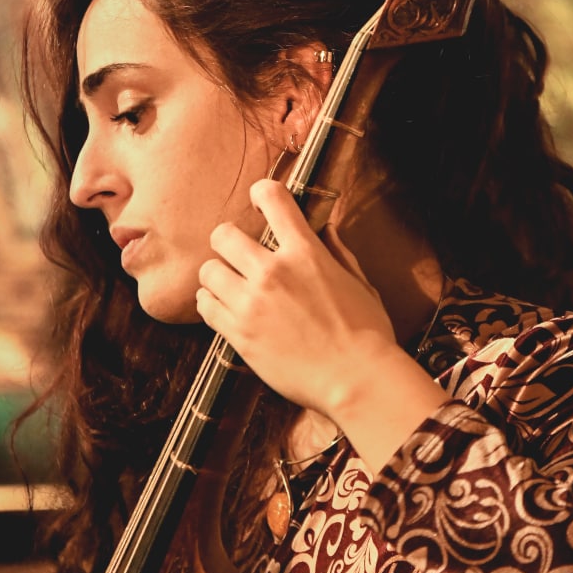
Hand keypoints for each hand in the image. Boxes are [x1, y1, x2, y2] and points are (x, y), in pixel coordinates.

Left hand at [196, 178, 397, 422]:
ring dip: (218, 276)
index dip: (261, 192)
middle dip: (228, 241)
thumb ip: (336, 251)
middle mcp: (273, 271)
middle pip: (223, 235)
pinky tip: (226, 309)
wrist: (356, 380)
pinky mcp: (239, 333)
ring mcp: (252, 303)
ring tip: (230, 287)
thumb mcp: (359, 281)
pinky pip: (205, 306)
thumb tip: (324, 229)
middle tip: (237, 255)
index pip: (272, 198)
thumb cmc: (367, 332)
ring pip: (208, 271)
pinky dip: (211, 304)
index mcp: (306, 252)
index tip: (259, 200)